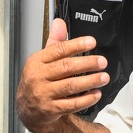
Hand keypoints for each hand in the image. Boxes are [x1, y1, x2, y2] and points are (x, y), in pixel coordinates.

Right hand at [16, 18, 108, 132]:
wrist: (27, 109)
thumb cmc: (38, 81)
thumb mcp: (42, 60)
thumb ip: (54, 42)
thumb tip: (60, 22)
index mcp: (37, 61)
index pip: (58, 50)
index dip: (76, 45)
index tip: (92, 42)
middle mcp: (39, 77)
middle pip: (66, 67)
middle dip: (87, 63)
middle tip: (102, 62)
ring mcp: (44, 94)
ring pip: (70, 86)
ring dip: (90, 81)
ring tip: (104, 77)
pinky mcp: (51, 109)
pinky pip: (72, 104)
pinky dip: (86, 99)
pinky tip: (96, 94)